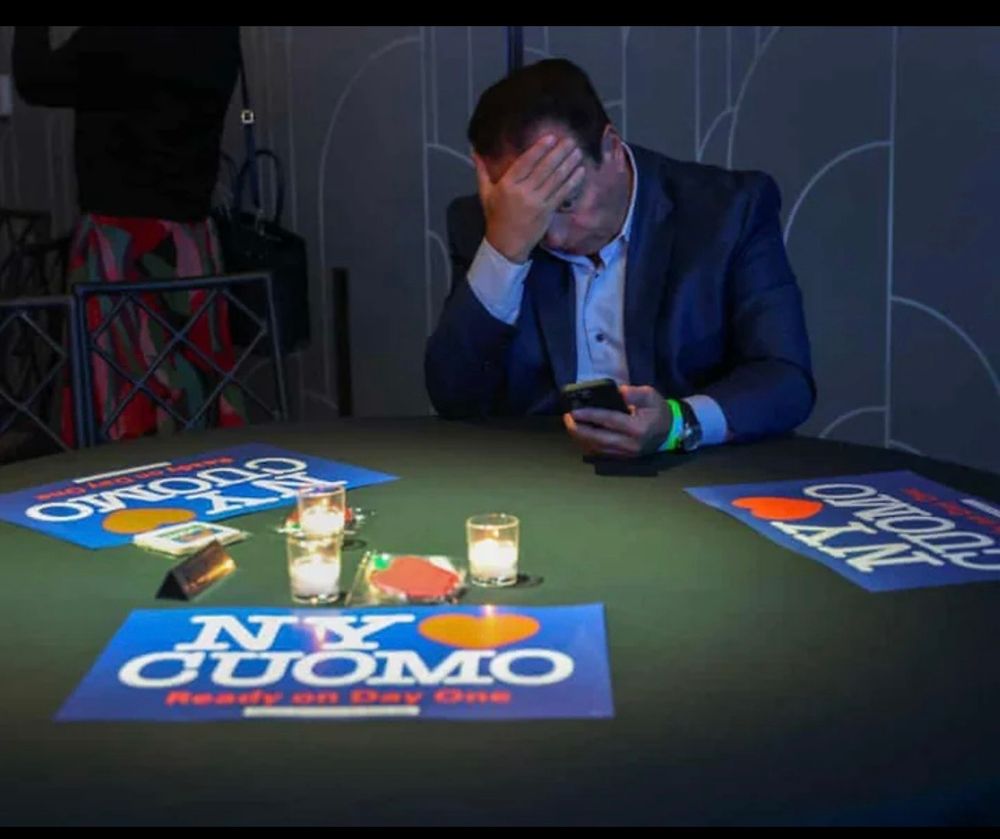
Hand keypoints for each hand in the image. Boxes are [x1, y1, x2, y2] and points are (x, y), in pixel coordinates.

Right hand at [473, 135, 585, 263]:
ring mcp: (537, 202)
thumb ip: (482, 171)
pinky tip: (580, 171)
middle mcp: (523, 192)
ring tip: (578, 151)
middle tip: (571, 140)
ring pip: (556, 179)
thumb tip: (474, 150)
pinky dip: (572, 181)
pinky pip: (562, 193)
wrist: (506, 245)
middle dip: (559, 153)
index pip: (525, 162)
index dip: (539, 149)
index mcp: (507, 184)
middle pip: (545, 168)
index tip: (551, 137)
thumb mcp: (485, 193)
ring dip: (569, 164)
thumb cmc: (495, 217)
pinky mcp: (547, 212)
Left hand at [563, 385, 672, 457]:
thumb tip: (618, 392)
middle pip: (598, 439)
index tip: (574, 411)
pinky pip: (600, 453)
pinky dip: (587, 444)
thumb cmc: (658, 411)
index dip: (590, 415)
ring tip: (570, 425)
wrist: (669, 431)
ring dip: (581, 438)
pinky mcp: (622, 458)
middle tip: (567, 418)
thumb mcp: (650, 396)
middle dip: (579, 429)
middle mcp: (630, 444)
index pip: (609, 421)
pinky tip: (580, 435)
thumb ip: (634, 393)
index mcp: (637, 428)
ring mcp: (625, 454)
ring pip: (597, 448)